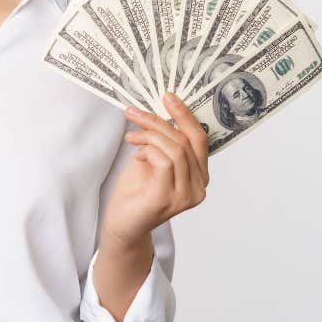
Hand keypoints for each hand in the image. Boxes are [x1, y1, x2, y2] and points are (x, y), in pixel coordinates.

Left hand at [101, 91, 210, 246]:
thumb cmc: (136, 191)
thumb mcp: (153, 159)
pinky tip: (135, 151)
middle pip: (187, 142)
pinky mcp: (168, 199)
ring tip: (131, 135)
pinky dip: (148, 150)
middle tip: (136, 112)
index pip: (200, 140)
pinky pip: (164, 162)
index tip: (168, 97)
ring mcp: (185, 196)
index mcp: (199, 176)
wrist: (121, 223)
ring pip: (175, 149)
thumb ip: (164, 141)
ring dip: (150, 134)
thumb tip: (161, 111)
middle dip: (161, 121)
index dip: (185, 116)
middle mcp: (198, 188)